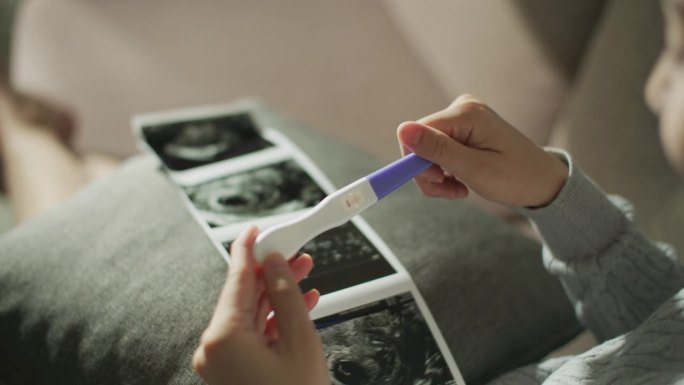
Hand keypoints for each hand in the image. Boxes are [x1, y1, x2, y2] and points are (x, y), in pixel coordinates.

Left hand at [192, 226, 328, 384]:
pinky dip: (274, 319)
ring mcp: (222, 360)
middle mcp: (214, 349)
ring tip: (302, 273)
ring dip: (277, 293)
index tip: (255, 230)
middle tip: (292, 250)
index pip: (236, 278)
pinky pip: (252, 333)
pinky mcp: (232, 368)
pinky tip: (298, 305)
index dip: (248, 248)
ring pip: (250, 313)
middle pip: (244, 294)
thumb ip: (287, 296)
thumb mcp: (299, 340)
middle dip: (272, 271)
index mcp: (223, 338)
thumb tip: (276, 265)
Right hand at [397, 94, 567, 207]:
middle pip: (419, 142)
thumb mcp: (474, 169)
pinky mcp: (462, 130)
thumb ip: (437, 149)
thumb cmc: (517, 178)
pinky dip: (444, 172)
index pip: (416, 133)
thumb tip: (402, 130)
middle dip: (427, 173)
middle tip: (451, 191)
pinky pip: (438, 151)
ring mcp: (462, 118)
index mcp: (466, 113)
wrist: (544, 183)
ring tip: (458, 189)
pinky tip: (461, 181)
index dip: (417, 162)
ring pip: (426, 150)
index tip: (437, 185)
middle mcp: (462, 108)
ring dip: (436, 176)